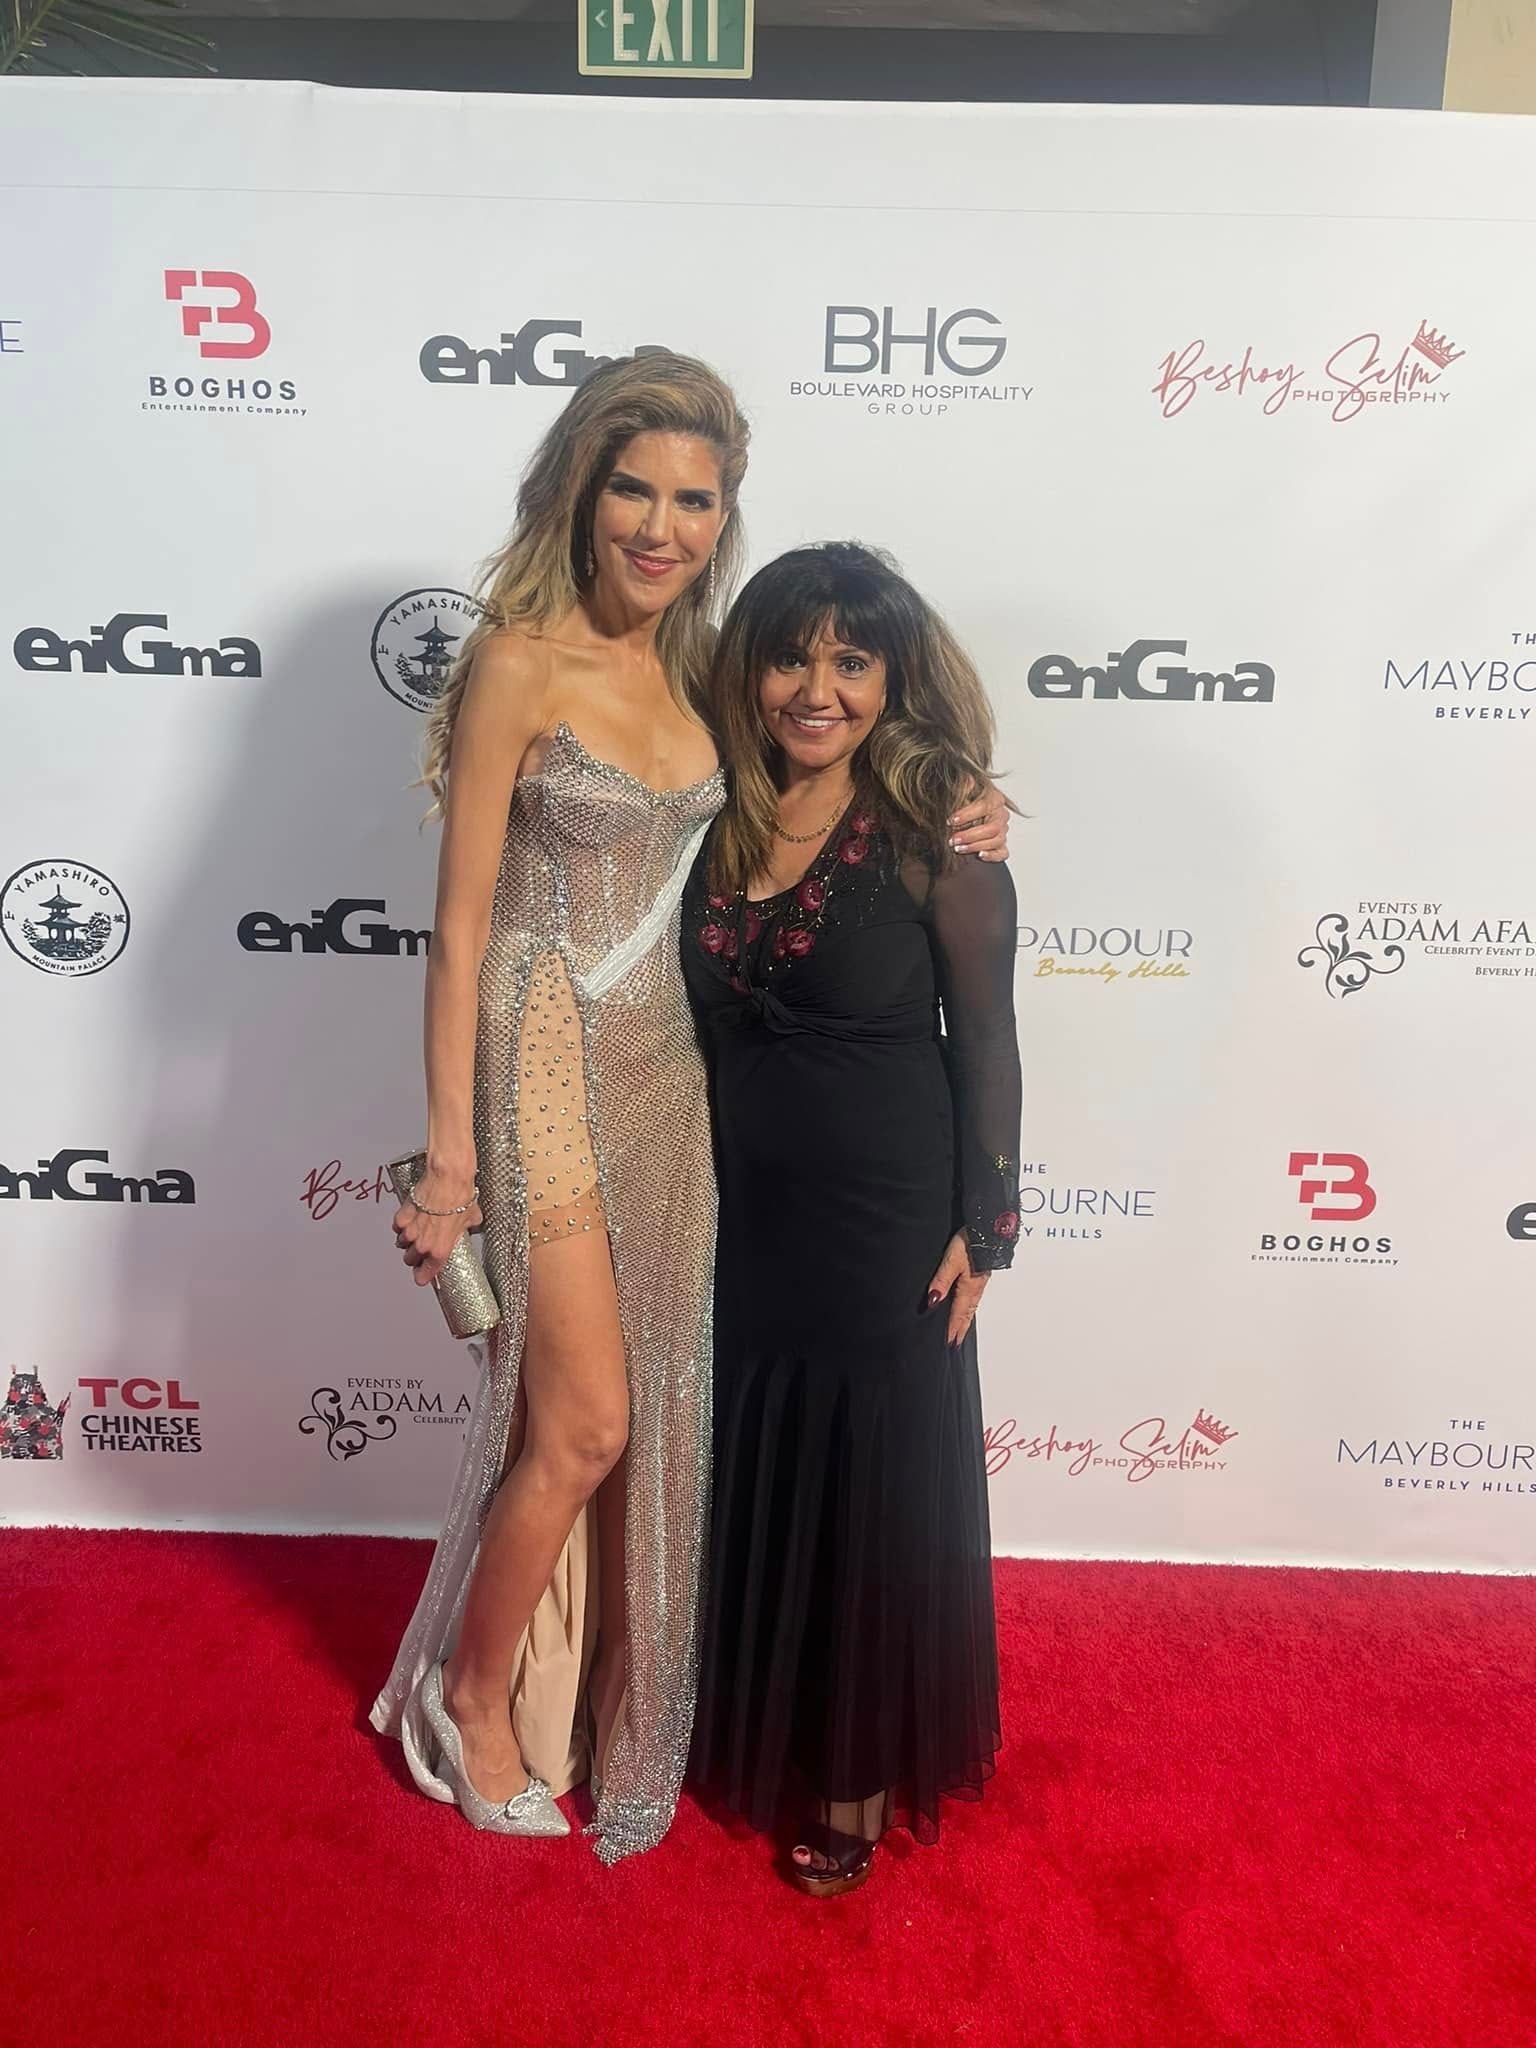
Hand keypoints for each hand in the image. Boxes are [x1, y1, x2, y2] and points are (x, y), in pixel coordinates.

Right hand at [392, 1169, 481, 1287]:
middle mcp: (422, 1244)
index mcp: (440, 1250)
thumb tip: (467, 1226)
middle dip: (415, 1256)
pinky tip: (411, 1218)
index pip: (425, 1275)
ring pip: (402, 1244)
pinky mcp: (401, 1217)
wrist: (447, 1178)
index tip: (423, 1276)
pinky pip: (397, 1227)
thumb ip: (464, 1230)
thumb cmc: (459, 1197)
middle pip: (410, 1260)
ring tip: (418, 1230)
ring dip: (408, 1240)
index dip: (423, 1276)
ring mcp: (409, 1231)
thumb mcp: (470, 1220)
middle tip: (423, 1247)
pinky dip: (402, 1225)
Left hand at [926, 1231, 989, 1345]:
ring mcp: (980, 1281)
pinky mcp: (981, 1273)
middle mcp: (976, 1287)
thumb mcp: (950, 1261)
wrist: (989, 1227)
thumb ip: (941, 1281)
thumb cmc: (971, 1241)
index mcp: (969, 1288)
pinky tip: (967, 1304)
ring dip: (966, 1319)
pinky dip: (970, 1306)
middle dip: (961, 1328)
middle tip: (956, 1342)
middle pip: (967, 1314)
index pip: (958, 1314)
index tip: (949, 1343)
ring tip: (961, 1329)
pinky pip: (974, 1296)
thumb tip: (933, 1302)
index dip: (952, 1329)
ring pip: (972, 1306)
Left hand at [949, 782, 1009, 861]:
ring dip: (976, 846)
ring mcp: (1003, 831)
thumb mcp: (960, 793)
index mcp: (994, 799)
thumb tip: (966, 778)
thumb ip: (963, 787)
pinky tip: (979, 855)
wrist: (964, 816)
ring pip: (997, 841)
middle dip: (970, 835)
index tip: (951, 820)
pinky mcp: (1001, 846)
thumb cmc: (962, 803)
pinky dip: (992, 855)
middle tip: (952, 840)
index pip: (985, 806)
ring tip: (958, 849)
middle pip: (992, 828)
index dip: (967, 814)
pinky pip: (1003, 853)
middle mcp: (1001, 815)